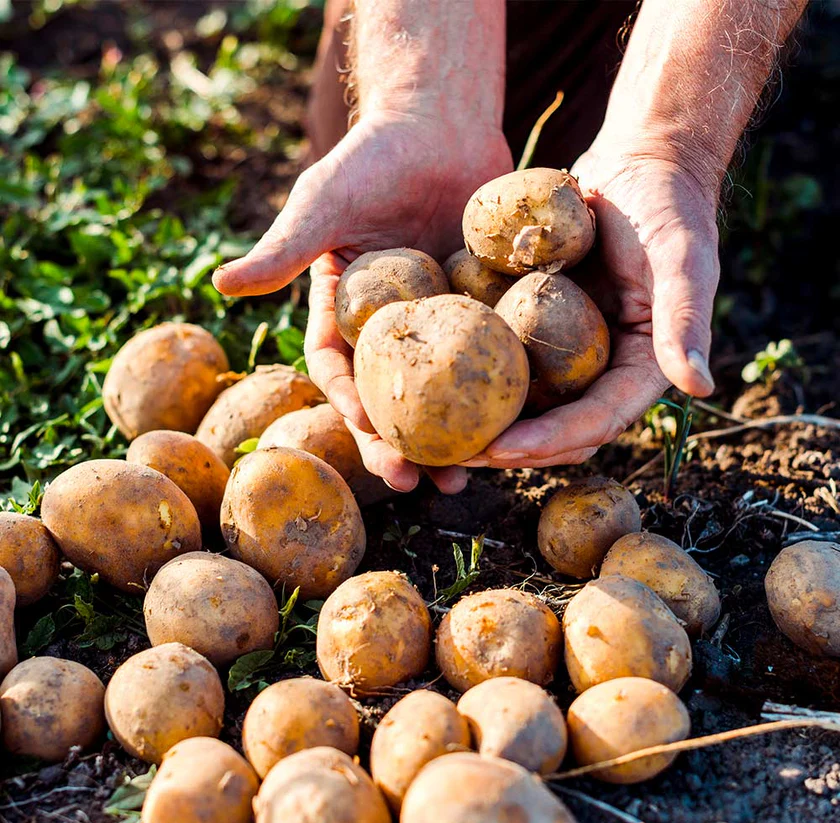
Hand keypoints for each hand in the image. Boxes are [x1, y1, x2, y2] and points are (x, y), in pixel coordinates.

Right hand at [212, 110, 512, 492]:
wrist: (438, 124)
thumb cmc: (372, 158)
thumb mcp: (324, 203)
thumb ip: (284, 248)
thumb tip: (222, 284)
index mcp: (345, 313)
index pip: (339, 373)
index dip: (349, 409)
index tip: (369, 437)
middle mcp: (389, 328)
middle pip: (391, 398)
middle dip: (400, 445)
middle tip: (418, 484)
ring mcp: (439, 324)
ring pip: (442, 392)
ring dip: (451, 437)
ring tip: (467, 477)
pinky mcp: (482, 311)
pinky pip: (489, 357)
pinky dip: (497, 392)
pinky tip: (516, 423)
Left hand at [463, 150, 719, 467]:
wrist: (639, 167)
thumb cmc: (666, 208)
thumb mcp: (681, 259)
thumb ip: (685, 320)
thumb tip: (699, 387)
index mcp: (642, 369)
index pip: (597, 420)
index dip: (551, 440)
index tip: (502, 448)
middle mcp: (604, 371)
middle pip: (559, 429)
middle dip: (513, 447)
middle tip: (460, 455)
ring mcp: (572, 353)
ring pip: (530, 406)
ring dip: (491, 424)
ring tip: (442, 436)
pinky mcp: (542, 329)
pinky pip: (510, 363)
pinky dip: (481, 378)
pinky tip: (440, 383)